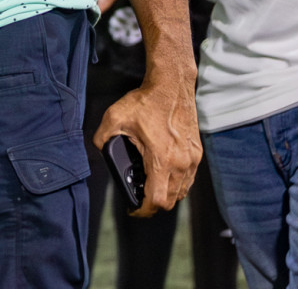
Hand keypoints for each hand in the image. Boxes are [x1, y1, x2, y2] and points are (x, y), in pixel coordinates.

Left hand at [92, 66, 200, 216]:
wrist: (171, 86)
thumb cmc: (145, 102)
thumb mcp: (114, 118)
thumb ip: (102, 138)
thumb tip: (100, 150)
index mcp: (161, 159)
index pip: (157, 200)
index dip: (144, 211)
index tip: (133, 210)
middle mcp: (181, 163)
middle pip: (170, 200)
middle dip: (153, 204)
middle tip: (139, 200)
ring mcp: (192, 159)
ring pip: (182, 191)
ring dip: (167, 195)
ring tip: (150, 189)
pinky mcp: (197, 152)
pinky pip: (188, 178)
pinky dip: (176, 183)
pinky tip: (163, 175)